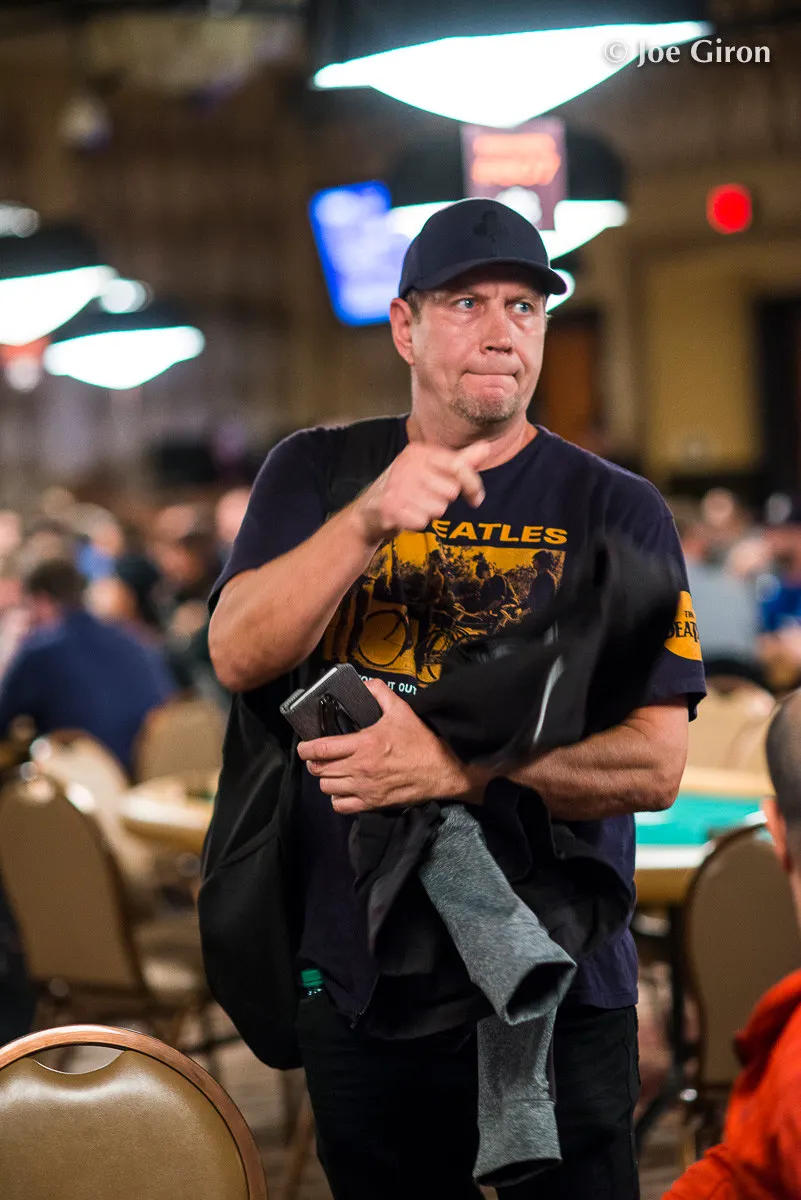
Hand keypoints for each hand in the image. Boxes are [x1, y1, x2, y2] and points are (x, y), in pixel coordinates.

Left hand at [297, 679, 491, 814]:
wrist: (442, 770)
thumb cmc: (420, 740)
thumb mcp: (401, 710)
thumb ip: (380, 693)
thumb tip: (363, 684)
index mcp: (364, 744)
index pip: (322, 749)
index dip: (306, 748)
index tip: (304, 746)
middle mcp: (360, 768)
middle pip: (320, 769)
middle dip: (314, 762)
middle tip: (319, 756)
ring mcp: (365, 789)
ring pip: (327, 788)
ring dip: (326, 778)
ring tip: (332, 770)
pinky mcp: (372, 803)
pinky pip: (341, 806)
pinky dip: (337, 798)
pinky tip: (343, 788)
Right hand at [353, 441, 489, 543]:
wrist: (370, 512)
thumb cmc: (407, 489)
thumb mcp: (433, 471)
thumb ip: (460, 461)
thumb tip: (486, 447)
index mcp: (418, 452)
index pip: (458, 466)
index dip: (473, 485)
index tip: (476, 499)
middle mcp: (407, 465)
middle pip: (450, 491)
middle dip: (444, 501)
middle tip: (426, 498)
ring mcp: (396, 485)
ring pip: (438, 509)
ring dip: (430, 513)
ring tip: (415, 506)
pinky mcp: (389, 507)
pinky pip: (422, 522)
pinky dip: (418, 523)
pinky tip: (407, 517)